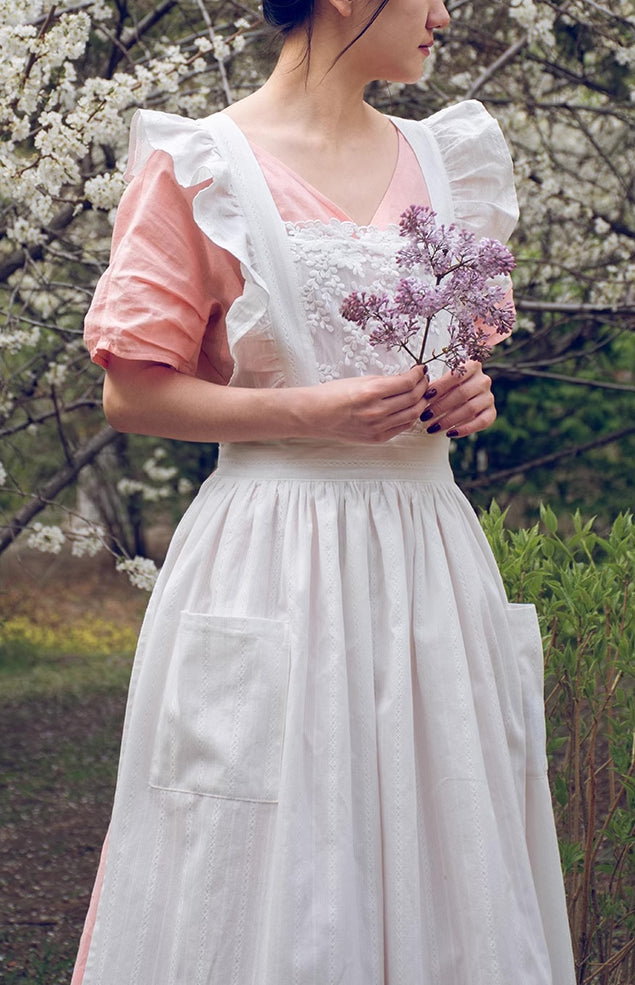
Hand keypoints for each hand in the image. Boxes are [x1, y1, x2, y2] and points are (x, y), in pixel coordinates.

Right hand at [302, 364, 428, 443]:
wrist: (315, 415)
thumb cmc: (333, 394)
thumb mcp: (360, 380)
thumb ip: (385, 381)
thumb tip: (407, 379)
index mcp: (371, 392)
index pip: (407, 382)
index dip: (418, 375)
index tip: (420, 370)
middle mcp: (376, 411)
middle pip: (413, 398)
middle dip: (423, 387)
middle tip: (423, 381)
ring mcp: (377, 427)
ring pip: (412, 414)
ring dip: (420, 402)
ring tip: (420, 394)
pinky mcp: (376, 439)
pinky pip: (402, 427)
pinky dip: (410, 417)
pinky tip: (409, 409)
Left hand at [418, 361, 495, 437]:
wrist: (465, 396)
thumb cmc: (448, 387)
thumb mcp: (441, 382)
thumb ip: (433, 386)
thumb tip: (420, 393)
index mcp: (472, 366)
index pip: (456, 376)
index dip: (440, 387)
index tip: (425, 397)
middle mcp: (484, 380)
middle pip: (462, 394)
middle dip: (440, 406)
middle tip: (424, 416)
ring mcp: (489, 396)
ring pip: (470, 409)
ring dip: (449, 420)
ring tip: (432, 428)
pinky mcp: (492, 412)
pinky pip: (482, 422)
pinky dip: (465, 429)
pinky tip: (450, 434)